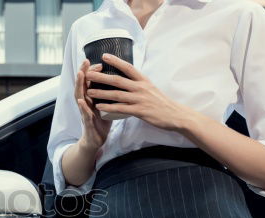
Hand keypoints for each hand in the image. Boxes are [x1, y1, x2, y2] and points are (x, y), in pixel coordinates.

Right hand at [74, 59, 111, 153]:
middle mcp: (85, 103)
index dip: (92, 71)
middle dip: (83, 72)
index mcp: (91, 98)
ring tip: (80, 74)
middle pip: (83, 85)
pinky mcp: (87, 123)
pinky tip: (81, 100)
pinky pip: (84, 114)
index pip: (90, 81)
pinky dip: (82, 107)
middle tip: (85, 61)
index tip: (98, 61)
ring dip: (79, 85)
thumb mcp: (104, 105)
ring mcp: (84, 112)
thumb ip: (106, 94)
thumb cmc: (101, 121)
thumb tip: (117, 81)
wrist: (96, 140)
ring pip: (79, 96)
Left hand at [86, 53, 201, 133]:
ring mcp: (140, 99)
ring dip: (101, 92)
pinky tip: (99, 107)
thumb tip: (128, 78)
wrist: (175, 115)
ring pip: (117, 95)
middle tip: (88, 74)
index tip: (104, 55)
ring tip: (89, 91)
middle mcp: (141, 88)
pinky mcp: (139, 111)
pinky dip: (109, 107)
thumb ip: (139, 83)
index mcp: (144, 80)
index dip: (116, 61)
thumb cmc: (161, 102)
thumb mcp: (151, 88)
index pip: (128, 67)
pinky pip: (121, 109)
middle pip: (117, 80)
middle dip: (101, 77)